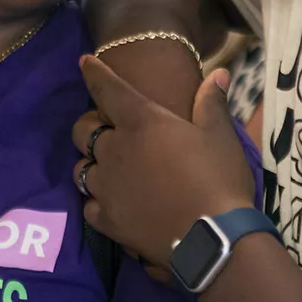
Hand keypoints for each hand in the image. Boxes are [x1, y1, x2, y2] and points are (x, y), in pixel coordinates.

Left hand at [71, 57, 255, 269]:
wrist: (213, 239)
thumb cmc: (218, 179)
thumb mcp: (220, 136)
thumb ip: (212, 102)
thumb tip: (219, 73)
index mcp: (141, 123)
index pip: (107, 90)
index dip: (93, 73)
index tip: (83, 62)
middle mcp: (114, 151)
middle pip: (82, 131)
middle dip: (89, 126)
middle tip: (105, 130)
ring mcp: (106, 188)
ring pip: (81, 169)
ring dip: (91, 164)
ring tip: (107, 169)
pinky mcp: (107, 220)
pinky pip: (89, 206)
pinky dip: (97, 201)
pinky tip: (111, 203)